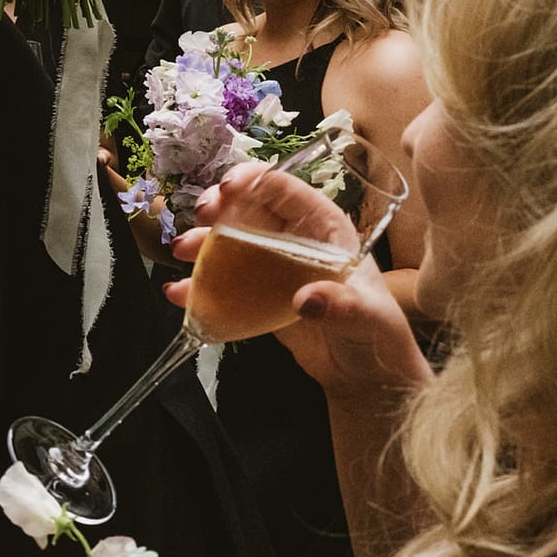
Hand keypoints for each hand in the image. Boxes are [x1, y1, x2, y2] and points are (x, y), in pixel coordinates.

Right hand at [164, 166, 429, 397]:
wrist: (365, 375)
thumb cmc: (377, 335)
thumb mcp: (367, 317)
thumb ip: (341, 305)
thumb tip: (305, 300)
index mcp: (323, 228)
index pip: (284, 190)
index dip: (253, 181)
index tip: (227, 190)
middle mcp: (293, 239)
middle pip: (248, 207)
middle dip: (218, 205)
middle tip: (200, 216)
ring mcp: (271, 267)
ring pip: (228, 240)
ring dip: (200, 241)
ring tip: (180, 252)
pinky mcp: (255, 296)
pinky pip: (220, 281)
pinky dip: (196, 285)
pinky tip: (178, 293)